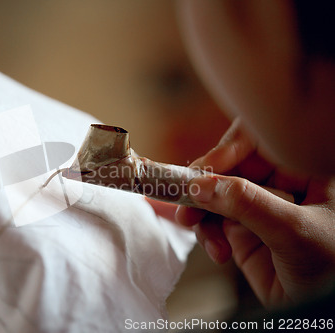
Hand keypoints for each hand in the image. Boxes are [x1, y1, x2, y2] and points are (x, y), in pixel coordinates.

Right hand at [154, 118, 334, 306]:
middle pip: (228, 169)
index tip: (202, 171)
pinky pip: (213, 224)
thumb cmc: (332, 270)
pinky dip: (207, 236)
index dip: (226, 150)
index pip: (258, 143)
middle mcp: (279, 186)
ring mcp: (259, 210)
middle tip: (184, 198)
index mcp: (303, 171)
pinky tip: (218, 252)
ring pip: (215, 197)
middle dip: (203, 186)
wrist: (326, 313)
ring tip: (193, 227)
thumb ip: (247, 203)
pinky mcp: (243, 233)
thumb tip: (202, 185)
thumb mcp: (292, 230)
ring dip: (200, 213)